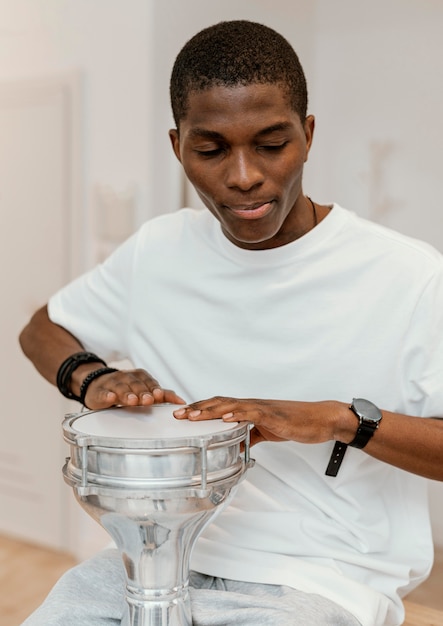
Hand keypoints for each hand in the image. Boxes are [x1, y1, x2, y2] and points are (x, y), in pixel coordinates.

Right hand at [80, 368, 185, 409]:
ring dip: (126, 394)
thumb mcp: (144, 390)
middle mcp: (126, 377)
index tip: (159, 395)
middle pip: (135, 384)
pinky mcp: (98, 392)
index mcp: (139, 377)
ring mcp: (111, 384)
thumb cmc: (125, 389)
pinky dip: (106, 395)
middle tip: (149, 400)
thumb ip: (163, 395)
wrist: (97, 385)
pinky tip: (110, 398)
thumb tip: (182, 401)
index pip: (148, 381)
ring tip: (132, 401)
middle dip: (142, 392)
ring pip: (120, 387)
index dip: (153, 388)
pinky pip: (102, 393)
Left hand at [173, 396, 344, 445]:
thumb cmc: (293, 424)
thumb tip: (234, 449)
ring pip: (231, 406)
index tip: (181, 415)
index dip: (199, 409)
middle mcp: (251, 405)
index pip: (218, 406)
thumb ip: (249, 437)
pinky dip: (238, 415)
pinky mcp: (272, 415)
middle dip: (197, 408)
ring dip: (211, 410)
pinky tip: (226, 419)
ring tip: (193, 416)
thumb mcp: (265, 433)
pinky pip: (253, 413)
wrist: (318, 419)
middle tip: (176, 415)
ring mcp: (261, 408)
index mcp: (247, 409)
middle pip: (219, 403)